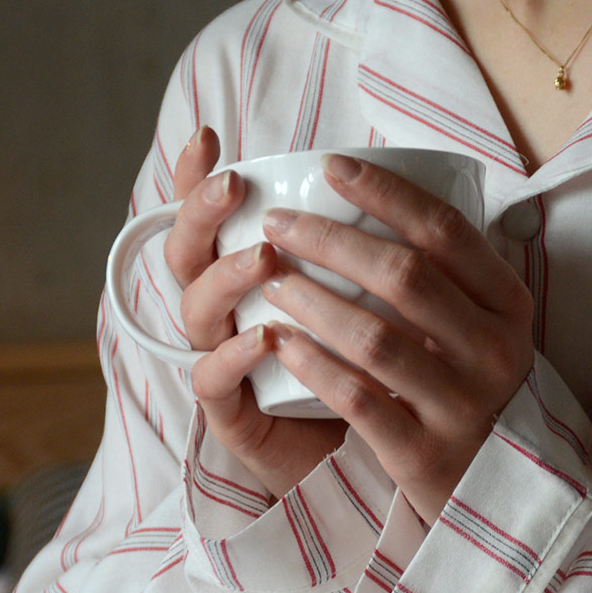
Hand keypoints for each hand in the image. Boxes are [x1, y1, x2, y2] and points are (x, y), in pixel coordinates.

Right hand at [164, 127, 346, 497]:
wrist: (377, 456)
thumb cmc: (377, 366)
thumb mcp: (380, 297)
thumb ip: (372, 244)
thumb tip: (403, 169)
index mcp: (248, 272)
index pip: (210, 217)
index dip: (196, 178)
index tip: (209, 136)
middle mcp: (225, 311)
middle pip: (188, 252)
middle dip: (203, 212)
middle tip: (235, 186)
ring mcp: (222, 360)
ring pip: (198, 309)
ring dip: (228, 276)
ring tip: (265, 257)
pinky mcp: (232, 415)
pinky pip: (216, 381)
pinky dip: (236, 356)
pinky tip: (266, 337)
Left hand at [256, 153, 534, 525]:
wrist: (509, 492)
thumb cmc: (479, 387)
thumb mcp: (487, 325)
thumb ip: (448, 274)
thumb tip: (378, 195)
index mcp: (507, 304)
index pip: (446, 230)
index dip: (385, 192)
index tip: (331, 166)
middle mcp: (492, 349)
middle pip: (404, 276)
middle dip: (330, 240)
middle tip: (278, 222)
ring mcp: (461, 403)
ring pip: (374, 338)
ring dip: (312, 300)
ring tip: (269, 278)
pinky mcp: (424, 452)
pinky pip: (358, 399)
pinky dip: (313, 365)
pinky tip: (277, 342)